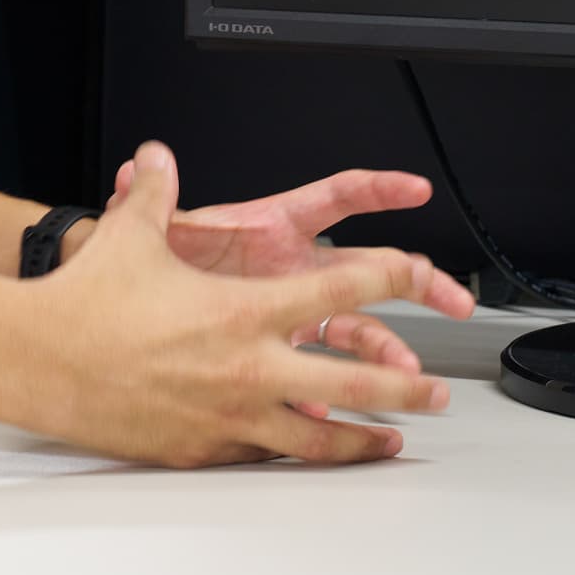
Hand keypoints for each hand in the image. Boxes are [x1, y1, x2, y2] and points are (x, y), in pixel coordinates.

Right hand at [17, 140, 449, 466]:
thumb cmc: (87, 300)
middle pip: (356, 380)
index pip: (344, 291)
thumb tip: (154, 158)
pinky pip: (264, 456)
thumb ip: (154, 191)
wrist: (40, 358)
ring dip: (363, 441)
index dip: (394, 281)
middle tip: (435, 394)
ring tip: (390, 443)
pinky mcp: (203, 449)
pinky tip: (303, 456)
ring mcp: (231, 414)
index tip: (422, 281)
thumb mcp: (130, 232)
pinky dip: (291, 453)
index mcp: (247, 309)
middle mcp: (251, 366)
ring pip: (319, 439)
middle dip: (405, 389)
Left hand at [95, 156, 475, 375]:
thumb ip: (147, 194)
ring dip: (383, 349)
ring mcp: (288, 313)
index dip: (376, 189)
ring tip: (403, 371)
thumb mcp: (146, 229)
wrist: (121, 319)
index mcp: (269, 228)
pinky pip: (316, 371)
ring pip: (354, 330)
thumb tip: (140, 162)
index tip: (416, 188)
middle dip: (418, 282)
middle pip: (367, 271)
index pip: (334, 198)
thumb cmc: (146, 266)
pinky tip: (340, 411)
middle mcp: (287, 270)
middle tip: (453, 297)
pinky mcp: (276, 353)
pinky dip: (329, 391)